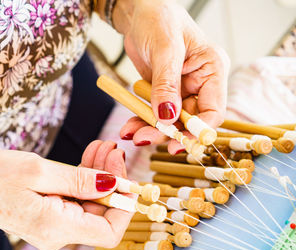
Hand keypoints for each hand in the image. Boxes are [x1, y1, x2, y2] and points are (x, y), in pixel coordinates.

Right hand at [0, 142, 130, 249]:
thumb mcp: (39, 171)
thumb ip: (80, 179)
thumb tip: (114, 184)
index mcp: (55, 227)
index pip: (109, 231)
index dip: (124, 205)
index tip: (125, 174)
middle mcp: (57, 233)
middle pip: (102, 213)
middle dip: (112, 180)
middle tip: (112, 148)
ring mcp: (54, 225)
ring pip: (90, 203)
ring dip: (99, 175)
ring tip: (101, 146)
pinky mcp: (49, 214)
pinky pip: (76, 199)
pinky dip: (84, 179)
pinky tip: (89, 157)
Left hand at [112, 0, 229, 152]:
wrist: (138, 14)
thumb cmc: (158, 19)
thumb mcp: (164, 49)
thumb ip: (167, 84)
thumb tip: (167, 117)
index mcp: (212, 70)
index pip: (213, 111)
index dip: (197, 131)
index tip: (177, 141)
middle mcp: (200, 83)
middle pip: (189, 121)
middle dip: (168, 132)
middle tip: (144, 138)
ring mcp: (181, 90)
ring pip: (170, 121)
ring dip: (151, 130)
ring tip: (132, 134)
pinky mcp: (163, 93)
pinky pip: (155, 114)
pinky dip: (142, 121)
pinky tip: (129, 127)